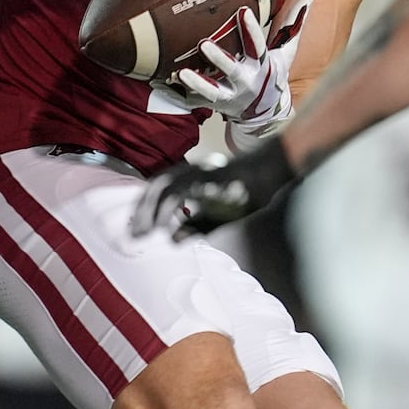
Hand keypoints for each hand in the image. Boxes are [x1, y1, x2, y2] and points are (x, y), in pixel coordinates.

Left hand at [130, 139, 299, 238]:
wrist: (274, 169)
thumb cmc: (247, 191)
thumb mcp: (218, 215)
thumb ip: (196, 226)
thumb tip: (172, 239)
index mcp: (192, 176)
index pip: (158, 188)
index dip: (143, 206)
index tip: (135, 228)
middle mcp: (195, 169)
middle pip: (159, 184)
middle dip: (143, 209)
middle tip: (135, 233)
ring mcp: (206, 171)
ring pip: (170, 185)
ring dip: (155, 209)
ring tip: (148, 230)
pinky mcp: (217, 176)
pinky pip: (190, 189)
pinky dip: (175, 207)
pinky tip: (169, 224)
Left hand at [164, 0, 311, 135]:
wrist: (265, 113)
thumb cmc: (271, 76)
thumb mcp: (286, 55)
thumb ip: (294, 28)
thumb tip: (309, 0)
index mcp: (261, 66)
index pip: (257, 46)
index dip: (251, 30)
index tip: (243, 11)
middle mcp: (246, 82)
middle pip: (232, 70)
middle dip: (220, 59)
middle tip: (205, 44)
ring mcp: (230, 96)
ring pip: (212, 91)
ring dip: (197, 83)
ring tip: (182, 73)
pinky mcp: (214, 105)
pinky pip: (195, 102)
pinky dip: (179, 95)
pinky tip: (163, 84)